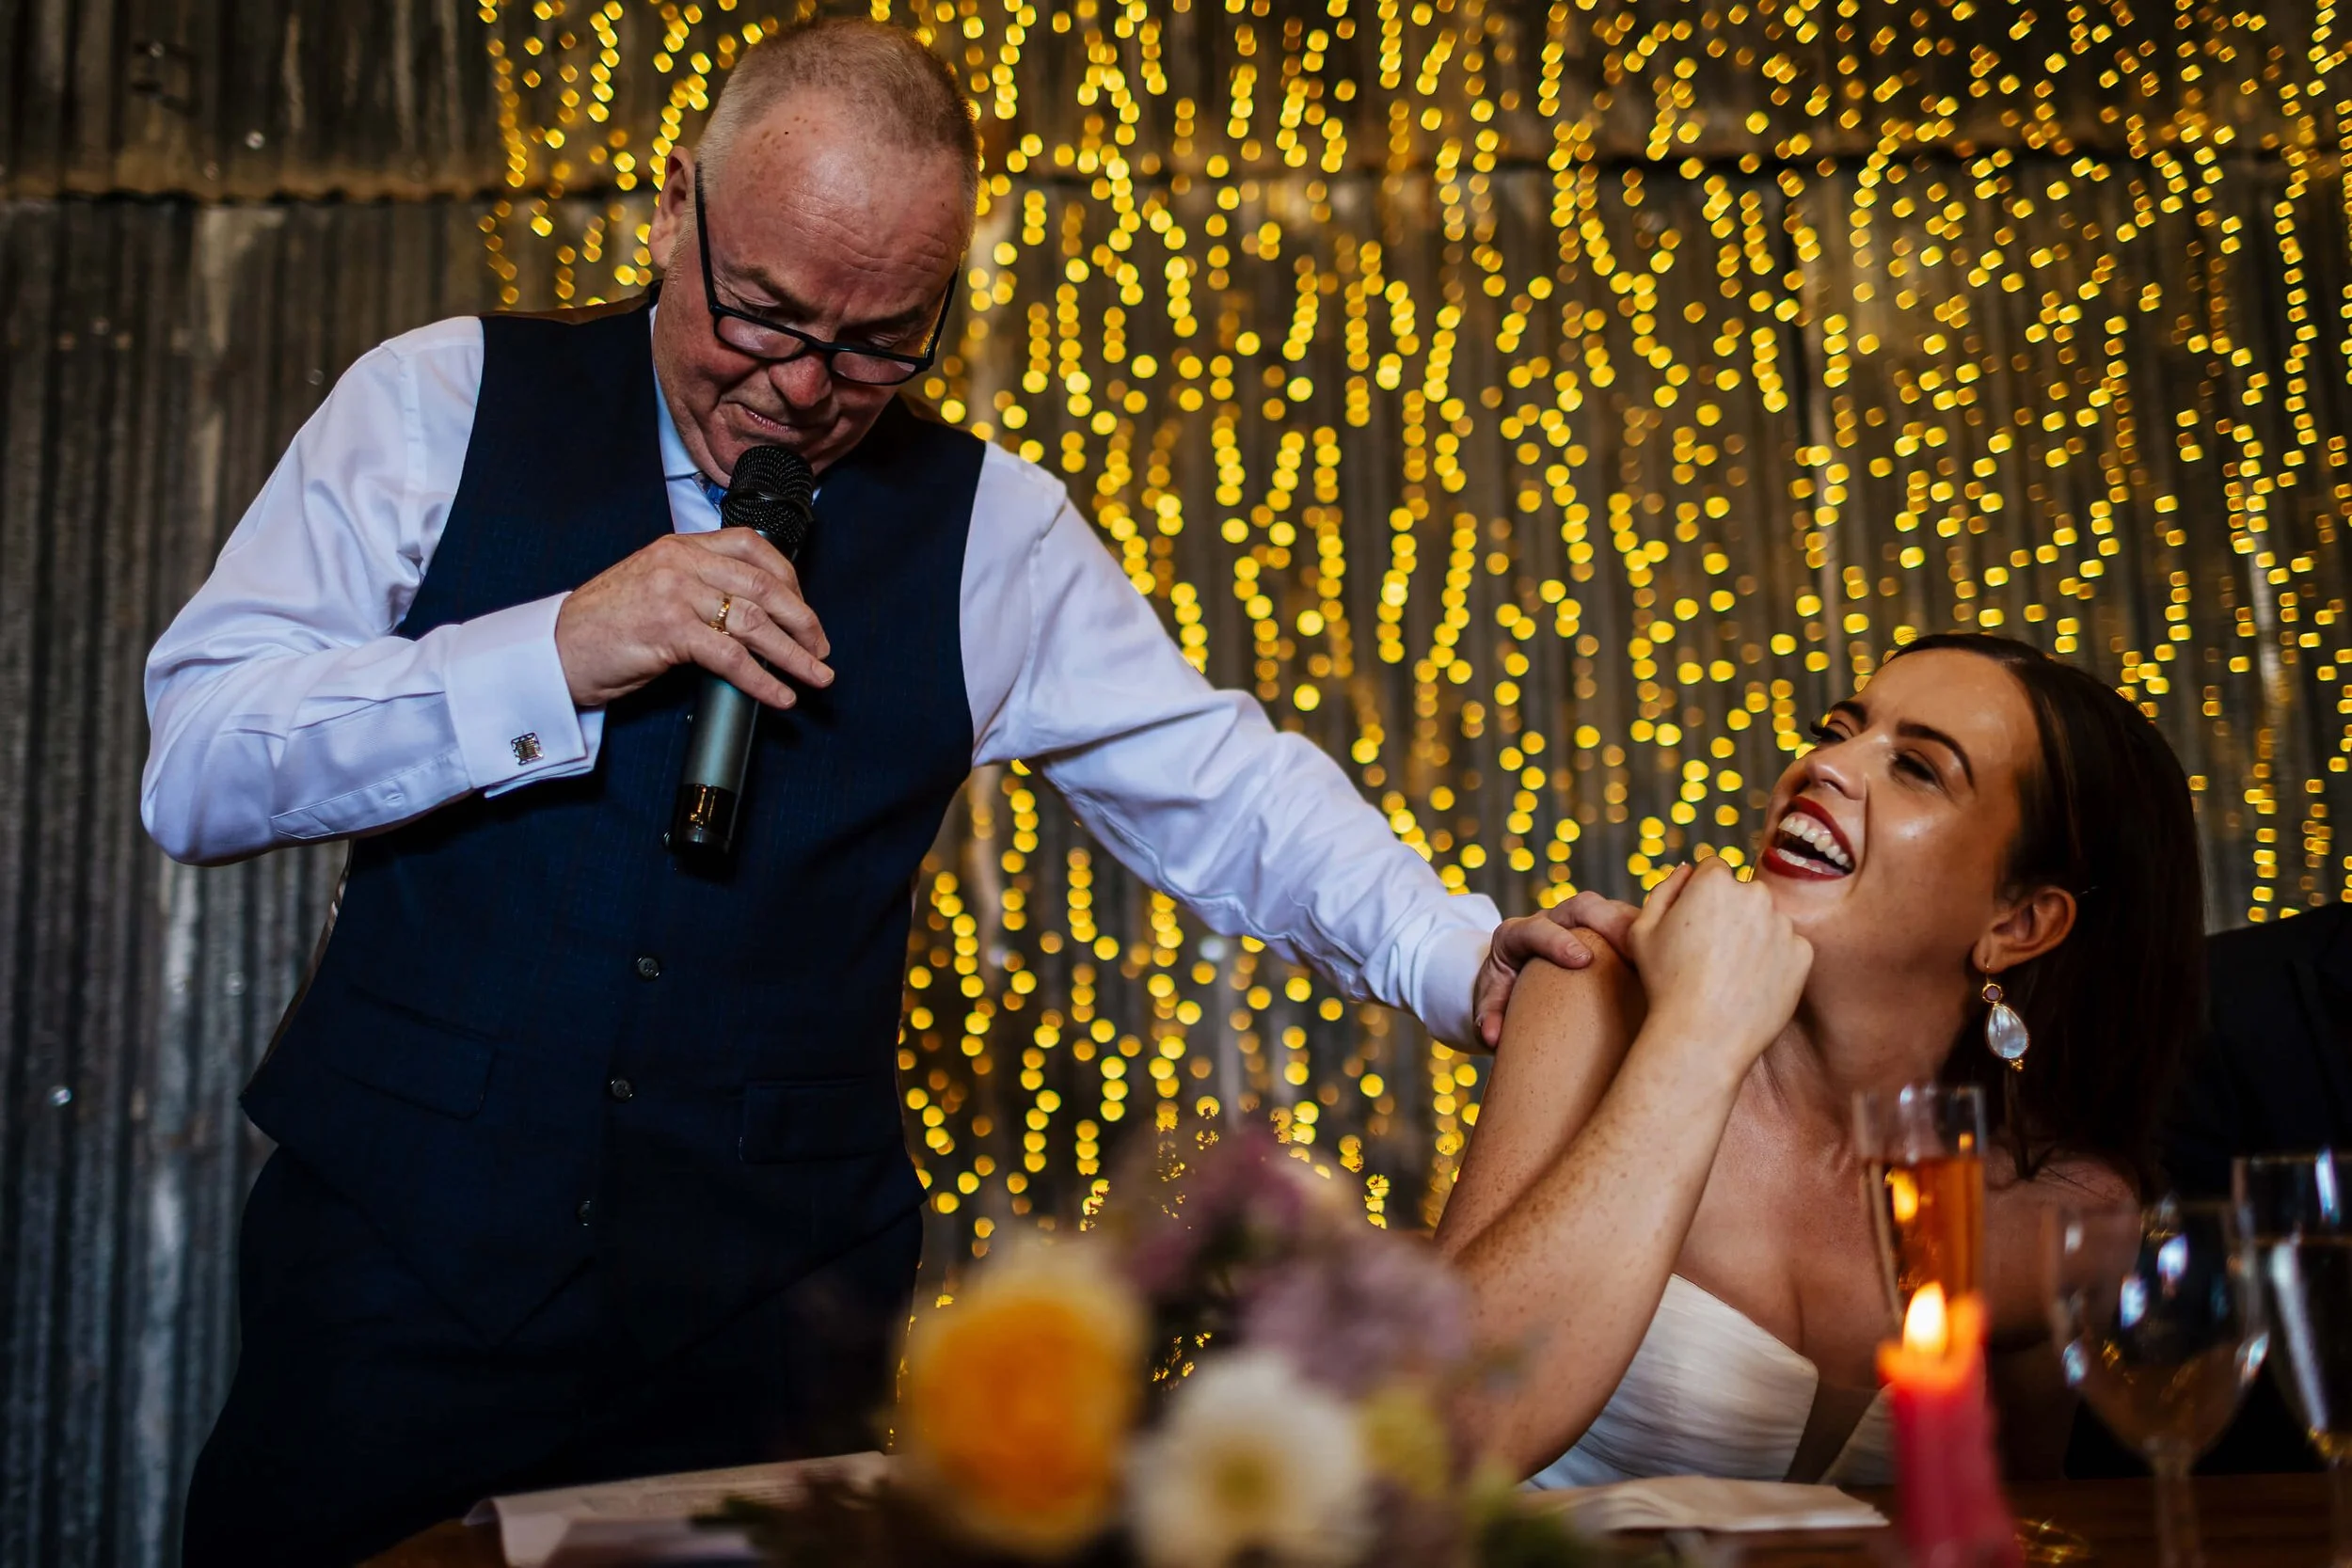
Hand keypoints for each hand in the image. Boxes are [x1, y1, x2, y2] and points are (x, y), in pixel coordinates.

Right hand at [555, 530, 831, 709]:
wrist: (556, 650)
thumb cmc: (605, 626)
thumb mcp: (654, 588)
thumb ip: (698, 588)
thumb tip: (753, 617)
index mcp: (680, 546)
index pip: (752, 546)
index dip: (790, 579)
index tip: (805, 610)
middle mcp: (681, 562)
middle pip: (763, 586)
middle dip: (802, 621)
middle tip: (821, 650)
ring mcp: (675, 594)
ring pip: (754, 622)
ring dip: (793, 654)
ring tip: (815, 676)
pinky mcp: (669, 630)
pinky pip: (732, 656)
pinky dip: (762, 680)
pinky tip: (779, 695)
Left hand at [1472, 889, 1644, 1046]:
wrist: (1511, 979)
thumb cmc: (1501, 994)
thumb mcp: (1488, 1004)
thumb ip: (1487, 1016)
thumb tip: (1491, 1036)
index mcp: (1516, 935)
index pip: (1536, 929)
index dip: (1558, 941)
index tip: (1581, 960)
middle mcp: (1551, 920)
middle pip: (1582, 906)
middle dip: (1608, 922)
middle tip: (1633, 948)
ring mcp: (1580, 922)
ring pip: (1612, 909)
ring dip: (1637, 926)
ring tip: (1660, 951)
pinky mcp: (1604, 929)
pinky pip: (1629, 923)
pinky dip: (1648, 935)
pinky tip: (1668, 957)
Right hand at [1624, 859, 1810, 1074]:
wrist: (1702, 1036)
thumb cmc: (1665, 984)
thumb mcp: (1643, 931)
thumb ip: (1665, 889)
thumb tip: (1689, 870)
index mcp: (1715, 882)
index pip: (1713, 870)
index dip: (1700, 897)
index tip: (1693, 926)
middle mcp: (1756, 895)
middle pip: (1745, 893)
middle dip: (1731, 913)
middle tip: (1710, 953)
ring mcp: (1784, 925)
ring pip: (1768, 921)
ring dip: (1754, 936)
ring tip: (1729, 974)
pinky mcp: (1803, 954)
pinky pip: (1788, 948)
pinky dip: (1773, 962)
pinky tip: (1749, 985)